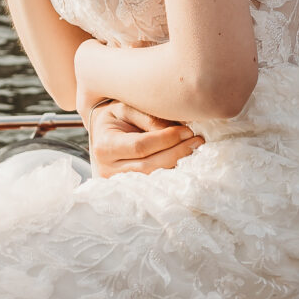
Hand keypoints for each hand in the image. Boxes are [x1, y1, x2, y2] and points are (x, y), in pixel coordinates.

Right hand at [86, 97, 202, 177]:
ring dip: (178, 165)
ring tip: (195, 150)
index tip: (187, 131)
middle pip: (149, 166)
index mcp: (105, 145)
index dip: (166, 139)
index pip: (140, 146)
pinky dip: (172, 173)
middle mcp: (108, 168)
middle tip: (197, 141)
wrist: (101, 133)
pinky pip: (154, 183)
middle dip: (177, 153)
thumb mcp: (127, 108)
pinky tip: (186, 162)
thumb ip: (149, 118)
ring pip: (153, 178)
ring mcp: (117, 183)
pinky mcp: (128, 190)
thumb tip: (177, 131)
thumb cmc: (116, 117)